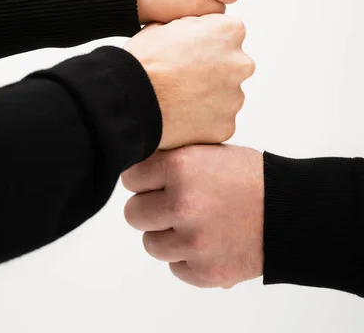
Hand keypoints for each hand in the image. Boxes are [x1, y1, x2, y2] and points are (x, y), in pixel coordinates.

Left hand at [122, 144, 263, 288]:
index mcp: (181, 166)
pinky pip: (175, 267)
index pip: (131, 178)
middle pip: (134, 213)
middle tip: (172, 205)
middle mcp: (182, 202)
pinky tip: (209, 241)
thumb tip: (137, 173)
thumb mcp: (210, 151)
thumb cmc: (251, 177)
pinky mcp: (204, 271)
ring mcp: (192, 241)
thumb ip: (173, 161)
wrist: (291, 210)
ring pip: (151, 243)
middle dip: (150, 209)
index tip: (155, 183)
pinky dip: (187, 258)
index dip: (144, 181)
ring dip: (167, 236)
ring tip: (193, 224)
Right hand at [124, 15, 254, 148]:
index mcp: (229, 32)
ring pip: (226, 95)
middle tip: (184, 76)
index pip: (228, 33)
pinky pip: (217, 121)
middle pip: (232, 65)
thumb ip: (191, 26)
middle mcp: (240, 64)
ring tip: (179, 97)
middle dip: (213, 70)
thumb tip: (193, 31)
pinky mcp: (226, 125)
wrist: (132, 97)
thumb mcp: (166, 24)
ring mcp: (235, 97)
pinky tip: (180, 115)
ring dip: (209, 96)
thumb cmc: (145, 60)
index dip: (206, 41)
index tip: (190, 50)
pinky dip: (203, 120)